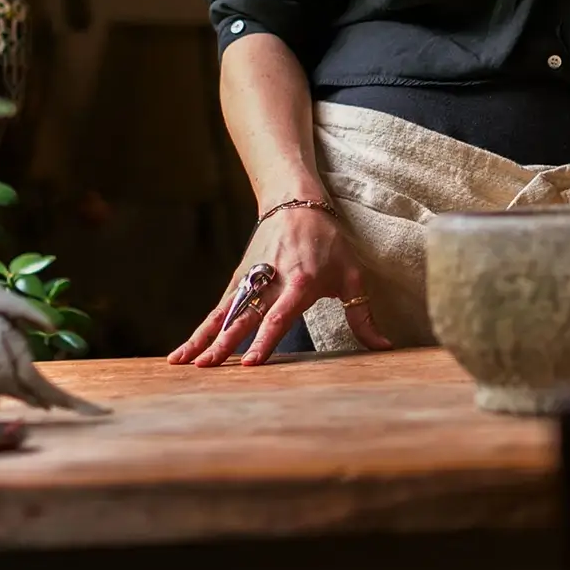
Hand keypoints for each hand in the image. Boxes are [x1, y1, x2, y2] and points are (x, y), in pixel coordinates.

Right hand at [168, 206, 391, 365]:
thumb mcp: (352, 275)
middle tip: (207, 367)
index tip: (251, 363)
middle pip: (244, 318)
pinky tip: (184, 351)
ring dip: (204, 339)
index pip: (279, 316)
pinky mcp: (237, 280)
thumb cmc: (328, 243)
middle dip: (225, 345)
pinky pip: (217, 309)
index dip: (265, 340)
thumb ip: (363, 316)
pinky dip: (201, 330)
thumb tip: (384, 348)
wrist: (294, 202)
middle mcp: (270, 282)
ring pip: (223, 315)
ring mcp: (250, 280)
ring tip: (185, 364)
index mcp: (301, 282)